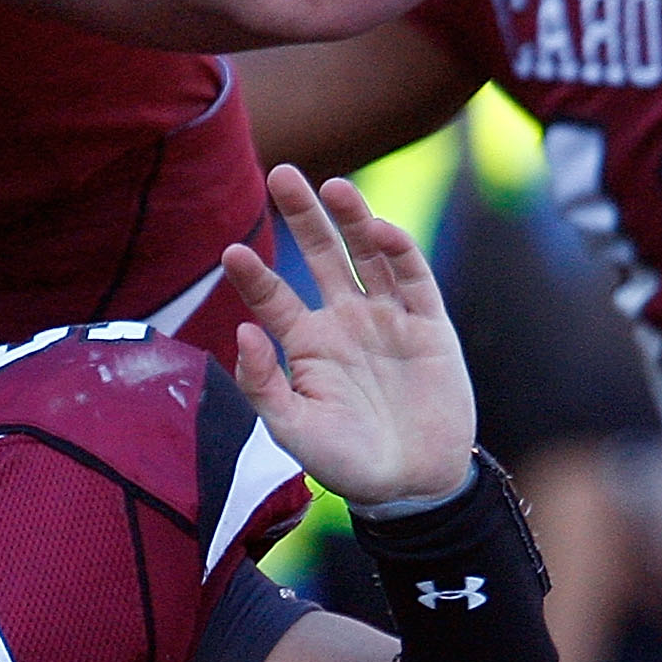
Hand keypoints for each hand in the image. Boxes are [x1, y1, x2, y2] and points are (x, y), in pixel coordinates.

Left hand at [221, 163, 472, 508]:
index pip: (274, 297)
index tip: (231, 252)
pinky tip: (380, 230)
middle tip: (281, 174)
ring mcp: (388, 319)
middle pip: (321, 255)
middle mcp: (346, 322)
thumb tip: (243, 331)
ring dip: (352, 220)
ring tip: (333, 187)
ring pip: (367, 255)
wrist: (412, 487)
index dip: (254, 274)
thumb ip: (264, 385)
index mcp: (308, 345)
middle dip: (303, 216)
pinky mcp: (429, 326)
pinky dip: (398, 252)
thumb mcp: (293, 432)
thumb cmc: (347, 464)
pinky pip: (413, 279)